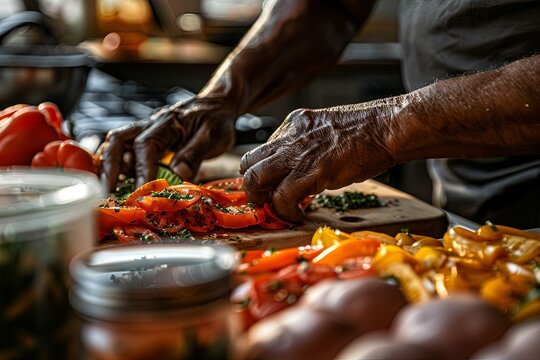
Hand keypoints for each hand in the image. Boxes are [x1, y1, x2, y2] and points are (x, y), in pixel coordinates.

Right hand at [98, 97, 236, 189]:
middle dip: (111, 166)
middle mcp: (151, 125)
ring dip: (110, 166)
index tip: (142, 190)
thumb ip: (194, 154)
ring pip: (118, 144)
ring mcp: (147, 131)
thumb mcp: (213, 136)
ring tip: (109, 188)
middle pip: (119, 140)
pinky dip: (118, 165)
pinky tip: (119, 181)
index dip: (142, 169)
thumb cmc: (216, 119)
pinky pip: (126, 150)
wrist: (219, 105)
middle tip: (108, 190)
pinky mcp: (149, 140)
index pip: (146, 144)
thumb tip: (178, 174)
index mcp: (168, 122)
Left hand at [240, 100, 401, 221]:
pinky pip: (282, 197)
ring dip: (261, 199)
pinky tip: (298, 216)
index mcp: (293, 124)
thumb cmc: (368, 132)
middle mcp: (289, 137)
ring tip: (277, 210)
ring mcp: (298, 154)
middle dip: (252, 187)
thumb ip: (309, 145)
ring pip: (255, 178)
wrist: (387, 128)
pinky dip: (285, 212)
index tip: (271, 186)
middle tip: (266, 201)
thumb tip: (302, 168)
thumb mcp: (327, 130)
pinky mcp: (311, 171)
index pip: (261, 151)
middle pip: (248, 163)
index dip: (262, 172)